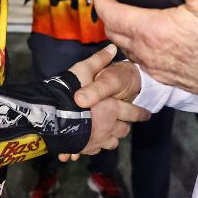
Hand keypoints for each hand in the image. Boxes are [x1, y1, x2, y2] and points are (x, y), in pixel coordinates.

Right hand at [59, 46, 149, 160]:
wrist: (50, 117)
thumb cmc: (69, 91)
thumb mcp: (84, 70)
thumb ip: (99, 60)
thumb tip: (112, 47)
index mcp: (111, 109)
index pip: (132, 113)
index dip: (141, 113)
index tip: (147, 115)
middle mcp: (107, 127)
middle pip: (123, 130)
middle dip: (124, 126)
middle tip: (122, 122)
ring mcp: (96, 140)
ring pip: (111, 143)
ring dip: (111, 138)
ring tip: (107, 133)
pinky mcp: (83, 149)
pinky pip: (93, 150)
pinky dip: (93, 147)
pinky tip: (89, 143)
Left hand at [96, 0, 197, 96]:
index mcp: (153, 30)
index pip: (109, 14)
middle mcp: (148, 53)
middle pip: (112, 31)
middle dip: (109, 12)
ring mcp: (156, 68)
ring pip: (125, 46)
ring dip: (122, 29)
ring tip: (134, 12)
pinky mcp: (165, 77)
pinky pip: (140, 59)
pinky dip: (137, 44)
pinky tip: (153, 34)